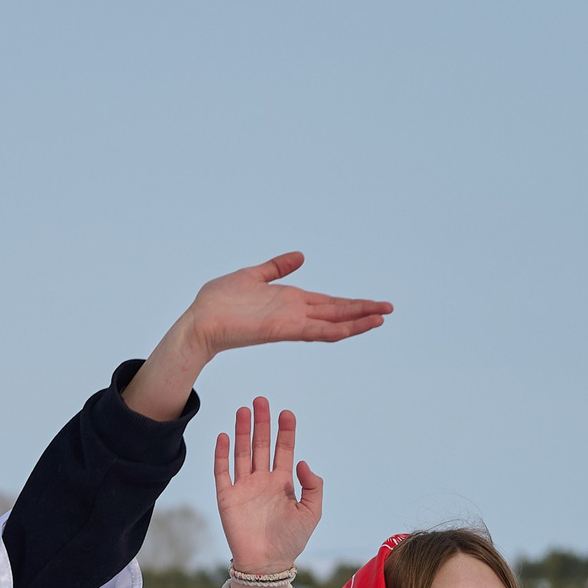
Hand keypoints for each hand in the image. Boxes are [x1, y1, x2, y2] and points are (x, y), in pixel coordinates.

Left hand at [126, 252, 392, 420]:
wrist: (198, 321)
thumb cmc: (218, 302)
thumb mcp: (252, 276)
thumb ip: (276, 268)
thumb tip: (299, 256)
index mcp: (289, 302)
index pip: (327, 303)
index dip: (351, 304)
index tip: (374, 304)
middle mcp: (293, 313)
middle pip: (335, 313)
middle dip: (362, 312)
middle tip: (389, 310)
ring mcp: (289, 322)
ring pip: (331, 324)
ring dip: (356, 321)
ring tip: (381, 318)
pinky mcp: (281, 329)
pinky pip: (314, 331)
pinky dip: (335, 330)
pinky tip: (354, 327)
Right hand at [214, 397, 321, 587]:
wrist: (266, 562)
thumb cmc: (290, 540)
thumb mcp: (312, 512)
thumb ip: (313, 486)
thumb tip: (304, 463)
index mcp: (282, 483)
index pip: (284, 450)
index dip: (285, 431)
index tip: (286, 412)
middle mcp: (262, 481)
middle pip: (261, 445)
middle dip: (262, 423)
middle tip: (262, 400)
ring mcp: (243, 488)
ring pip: (242, 453)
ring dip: (243, 432)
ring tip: (244, 410)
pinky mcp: (227, 497)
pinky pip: (222, 471)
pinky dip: (223, 454)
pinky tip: (225, 437)